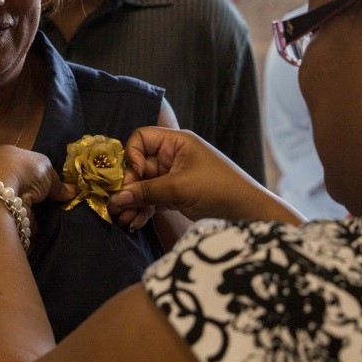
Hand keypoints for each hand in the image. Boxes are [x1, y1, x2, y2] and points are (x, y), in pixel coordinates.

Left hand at [0, 145, 71, 213]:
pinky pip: (15, 214)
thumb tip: (73, 191)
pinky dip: (26, 218)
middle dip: (35, 192)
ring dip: (31, 206)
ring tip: (48, 213)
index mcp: (6, 154)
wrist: (1, 194)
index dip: (39, 172)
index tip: (51, 184)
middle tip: (52, 200)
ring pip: (18, 199)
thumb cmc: (24, 170)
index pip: (24, 162)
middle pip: (21, 182)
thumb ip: (58, 182)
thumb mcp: (47, 169)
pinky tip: (38, 221)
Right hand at [109, 127, 300, 225]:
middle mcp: (172, 156)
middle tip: (118, 205)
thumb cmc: (218, 188)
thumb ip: (147, 191)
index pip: (141, 138)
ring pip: (143, 185)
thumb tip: (116, 197)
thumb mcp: (180, 188)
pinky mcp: (175, 195)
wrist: (246, 212)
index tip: (132, 176)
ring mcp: (173, 176)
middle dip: (127, 186)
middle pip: (138, 165)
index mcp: (176, 142)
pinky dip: (143, 209)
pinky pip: (152, 198)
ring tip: (124, 218)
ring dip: (132, 201)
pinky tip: (135, 222)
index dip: (132, 155)